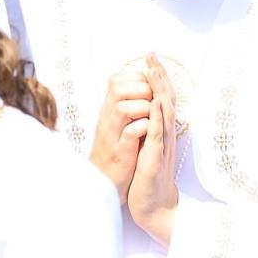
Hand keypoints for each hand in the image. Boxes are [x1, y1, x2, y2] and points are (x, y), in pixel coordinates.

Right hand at [88, 68, 151, 202]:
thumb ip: (125, 102)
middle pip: (118, 89)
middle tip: (152, 99)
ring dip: (143, 107)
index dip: (137, 77)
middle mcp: (106, 118)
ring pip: (123, 108)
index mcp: (108, 108)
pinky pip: (130, 133)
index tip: (149, 86)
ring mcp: (112, 135)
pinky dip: (143, 127)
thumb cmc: (117, 147)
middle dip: (142, 88)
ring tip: (151, 114)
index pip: (116, 80)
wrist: (104, 180)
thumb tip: (142, 80)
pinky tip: (149, 129)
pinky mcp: (120, 152)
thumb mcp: (116, 122)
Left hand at [127, 54, 178, 246]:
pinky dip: (158, 116)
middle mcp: (165, 135)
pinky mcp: (155, 157)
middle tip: (153, 55)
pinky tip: (156, 102)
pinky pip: (157, 134)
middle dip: (159, 76)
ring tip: (155, 70)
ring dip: (160, 90)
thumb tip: (146, 110)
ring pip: (165, 112)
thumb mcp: (149, 148)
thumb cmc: (150, 179)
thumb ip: (149, 129)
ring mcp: (162, 145)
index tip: (151, 59)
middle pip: (166, 99)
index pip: (162, 99)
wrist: (155, 207)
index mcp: (162, 131)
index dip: (157, 79)